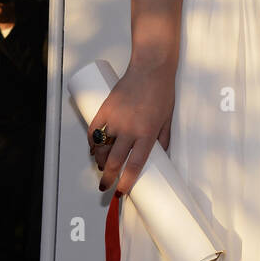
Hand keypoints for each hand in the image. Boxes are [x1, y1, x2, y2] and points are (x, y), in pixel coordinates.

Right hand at [89, 61, 176, 194]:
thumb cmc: (162, 92)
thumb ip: (163, 139)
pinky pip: (93, 132)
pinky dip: (91, 143)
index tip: (121, 192)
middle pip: (113, 161)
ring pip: (100, 148)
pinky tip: (94, 149)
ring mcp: (115, 119)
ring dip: (98, 161)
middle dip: (107, 178)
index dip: (126, 182)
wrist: (151, 68)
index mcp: (147, 133)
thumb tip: (162, 157)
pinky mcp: (104, 110)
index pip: (134, 165)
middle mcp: (129, 129)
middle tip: (105, 186)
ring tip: (101, 167)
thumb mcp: (167, 119)